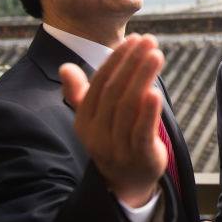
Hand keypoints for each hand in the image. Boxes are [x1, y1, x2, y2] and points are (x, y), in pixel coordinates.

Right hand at [60, 33, 166, 206]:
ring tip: (156, 55)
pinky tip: (156, 91)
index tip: (133, 39)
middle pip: (115, 91)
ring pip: (129, 107)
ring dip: (143, 78)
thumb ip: (81, 93)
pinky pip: (142, 132)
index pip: (100, 83)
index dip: (117, 59)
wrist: (126, 182)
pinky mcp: (140, 157)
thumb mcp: (94, 118)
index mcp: (85, 120)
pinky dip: (148, 112)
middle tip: (149, 40)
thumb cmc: (112, 138)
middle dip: (133, 62)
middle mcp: (98, 134)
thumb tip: (64, 67)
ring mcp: (118, 147)